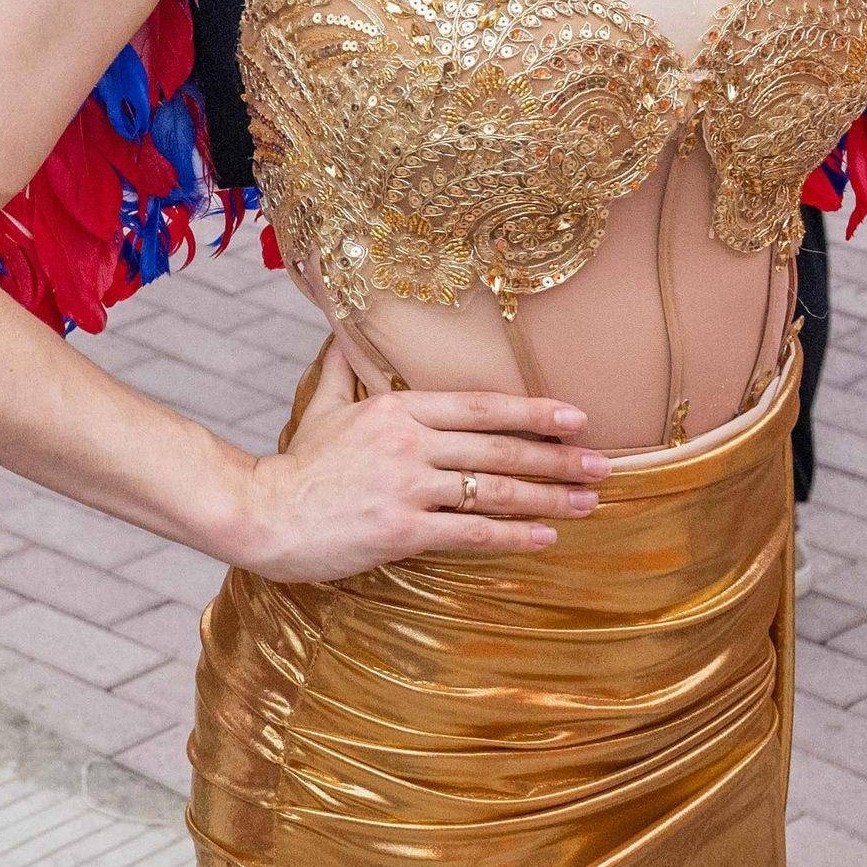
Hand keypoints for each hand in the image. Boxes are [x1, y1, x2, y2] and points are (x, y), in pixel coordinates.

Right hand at [225, 339, 606, 582]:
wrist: (263, 514)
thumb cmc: (298, 465)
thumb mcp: (321, 408)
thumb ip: (342, 369)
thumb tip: (343, 329)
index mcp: (396, 410)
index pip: (480, 407)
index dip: (532, 412)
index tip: (575, 417)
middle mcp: (407, 443)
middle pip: (498, 447)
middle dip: (557, 457)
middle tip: (603, 464)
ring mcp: (405, 487)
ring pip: (493, 490)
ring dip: (548, 497)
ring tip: (587, 503)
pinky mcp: (400, 530)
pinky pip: (470, 533)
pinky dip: (513, 535)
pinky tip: (545, 538)